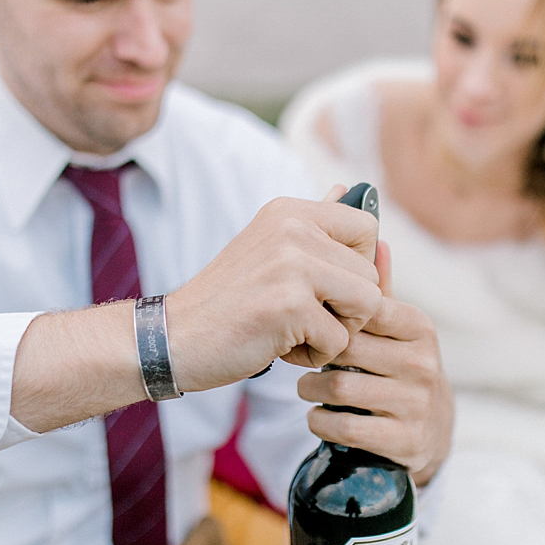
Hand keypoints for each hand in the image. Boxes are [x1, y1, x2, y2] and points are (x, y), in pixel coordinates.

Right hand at [165, 186, 381, 392]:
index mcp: (290, 212)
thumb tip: (346, 189)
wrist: (174, 336)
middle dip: (348, 308)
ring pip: (367, 305)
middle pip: (371, 275)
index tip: (327, 287)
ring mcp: (292, 265)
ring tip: (296, 331)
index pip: (367, 228)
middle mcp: (293, 229)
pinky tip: (279, 346)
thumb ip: (312, 225)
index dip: (359, 266)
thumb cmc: (226, 301)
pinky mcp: (290, 305)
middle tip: (303, 317)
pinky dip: (314, 355)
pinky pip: (340, 340)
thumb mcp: (268, 248)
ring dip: (337, 331)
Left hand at [297, 241, 452, 485]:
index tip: (311, 320)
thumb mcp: (395, 330)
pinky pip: (342, 424)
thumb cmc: (397, 369)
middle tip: (300, 353)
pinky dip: (319, 419)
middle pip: (345, 347)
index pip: (362, 309)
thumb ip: (379, 289)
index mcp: (419, 328)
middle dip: (316, 351)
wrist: (430, 435)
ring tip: (307, 384)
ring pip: (338, 386)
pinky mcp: (404, 439)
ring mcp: (416, 403)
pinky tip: (318, 413)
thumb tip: (375, 236)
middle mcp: (423, 364)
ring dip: (310, 388)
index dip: (328, 315)